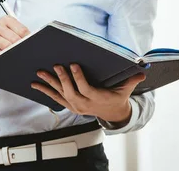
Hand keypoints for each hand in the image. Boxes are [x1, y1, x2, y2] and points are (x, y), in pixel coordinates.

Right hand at [0, 16, 29, 70]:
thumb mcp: (8, 33)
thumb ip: (20, 35)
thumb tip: (32, 42)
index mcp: (6, 20)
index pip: (22, 30)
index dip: (29, 40)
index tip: (33, 46)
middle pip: (15, 39)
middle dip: (21, 48)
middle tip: (25, 54)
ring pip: (7, 47)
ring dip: (13, 54)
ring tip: (16, 57)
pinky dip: (4, 59)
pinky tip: (6, 60)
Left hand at [31, 64, 145, 123]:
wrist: (111, 113)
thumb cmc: (117, 97)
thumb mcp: (126, 90)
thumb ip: (132, 80)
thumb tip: (143, 71)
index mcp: (97, 99)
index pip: (86, 89)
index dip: (78, 78)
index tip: (73, 64)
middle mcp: (84, 104)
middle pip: (70, 92)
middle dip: (62, 79)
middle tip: (56, 65)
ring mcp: (75, 106)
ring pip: (60, 94)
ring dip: (49, 83)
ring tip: (40, 73)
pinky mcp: (69, 105)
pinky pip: (55, 97)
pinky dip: (45, 90)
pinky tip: (35, 84)